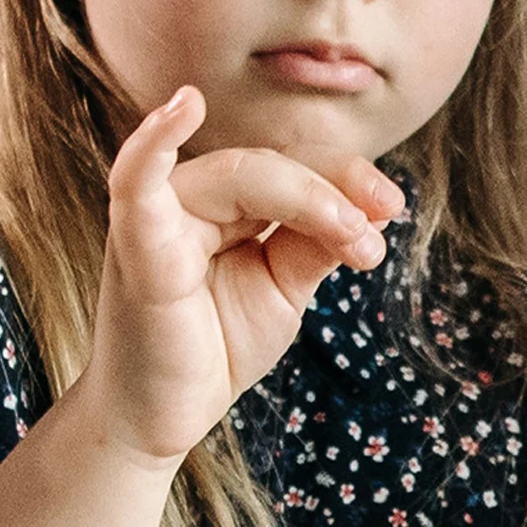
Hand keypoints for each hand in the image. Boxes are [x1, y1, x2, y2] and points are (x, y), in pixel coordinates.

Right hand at [80, 85, 404, 464]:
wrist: (162, 419)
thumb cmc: (214, 350)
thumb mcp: (281, 292)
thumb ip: (313, 245)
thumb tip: (371, 209)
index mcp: (227, 203)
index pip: (293, 167)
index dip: (346, 179)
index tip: (392, 210)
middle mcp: (191, 198)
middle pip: (273, 165)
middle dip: (335, 192)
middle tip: (373, 241)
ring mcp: (157, 216)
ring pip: (240, 173)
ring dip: (307, 197)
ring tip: (354, 239)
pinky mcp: (134, 245)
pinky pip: (136, 181)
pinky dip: (153, 140)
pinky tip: (183, 107)